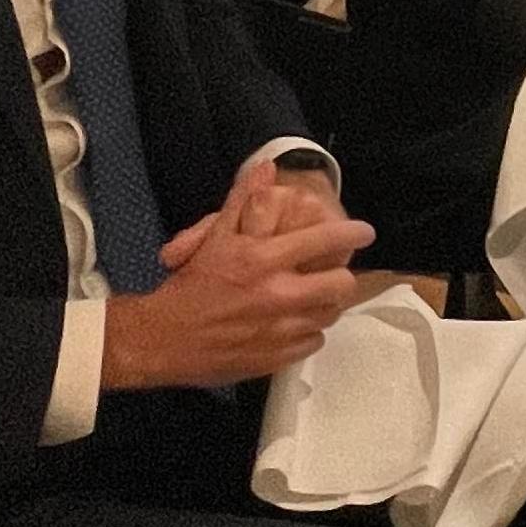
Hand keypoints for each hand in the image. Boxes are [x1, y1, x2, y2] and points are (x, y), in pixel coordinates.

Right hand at [101, 168, 372, 389]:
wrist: (160, 341)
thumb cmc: (189, 286)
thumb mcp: (214, 239)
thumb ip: (244, 202)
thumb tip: (267, 167)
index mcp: (263, 260)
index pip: (325, 241)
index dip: (352, 233)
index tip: (366, 232)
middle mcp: (277, 295)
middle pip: (340, 284)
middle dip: (340, 276)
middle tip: (332, 273)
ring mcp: (279, 331)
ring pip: (329, 314)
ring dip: (325, 304)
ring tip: (312, 298)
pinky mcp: (275, 359)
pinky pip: (313, 343)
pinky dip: (308, 332)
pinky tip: (293, 324)